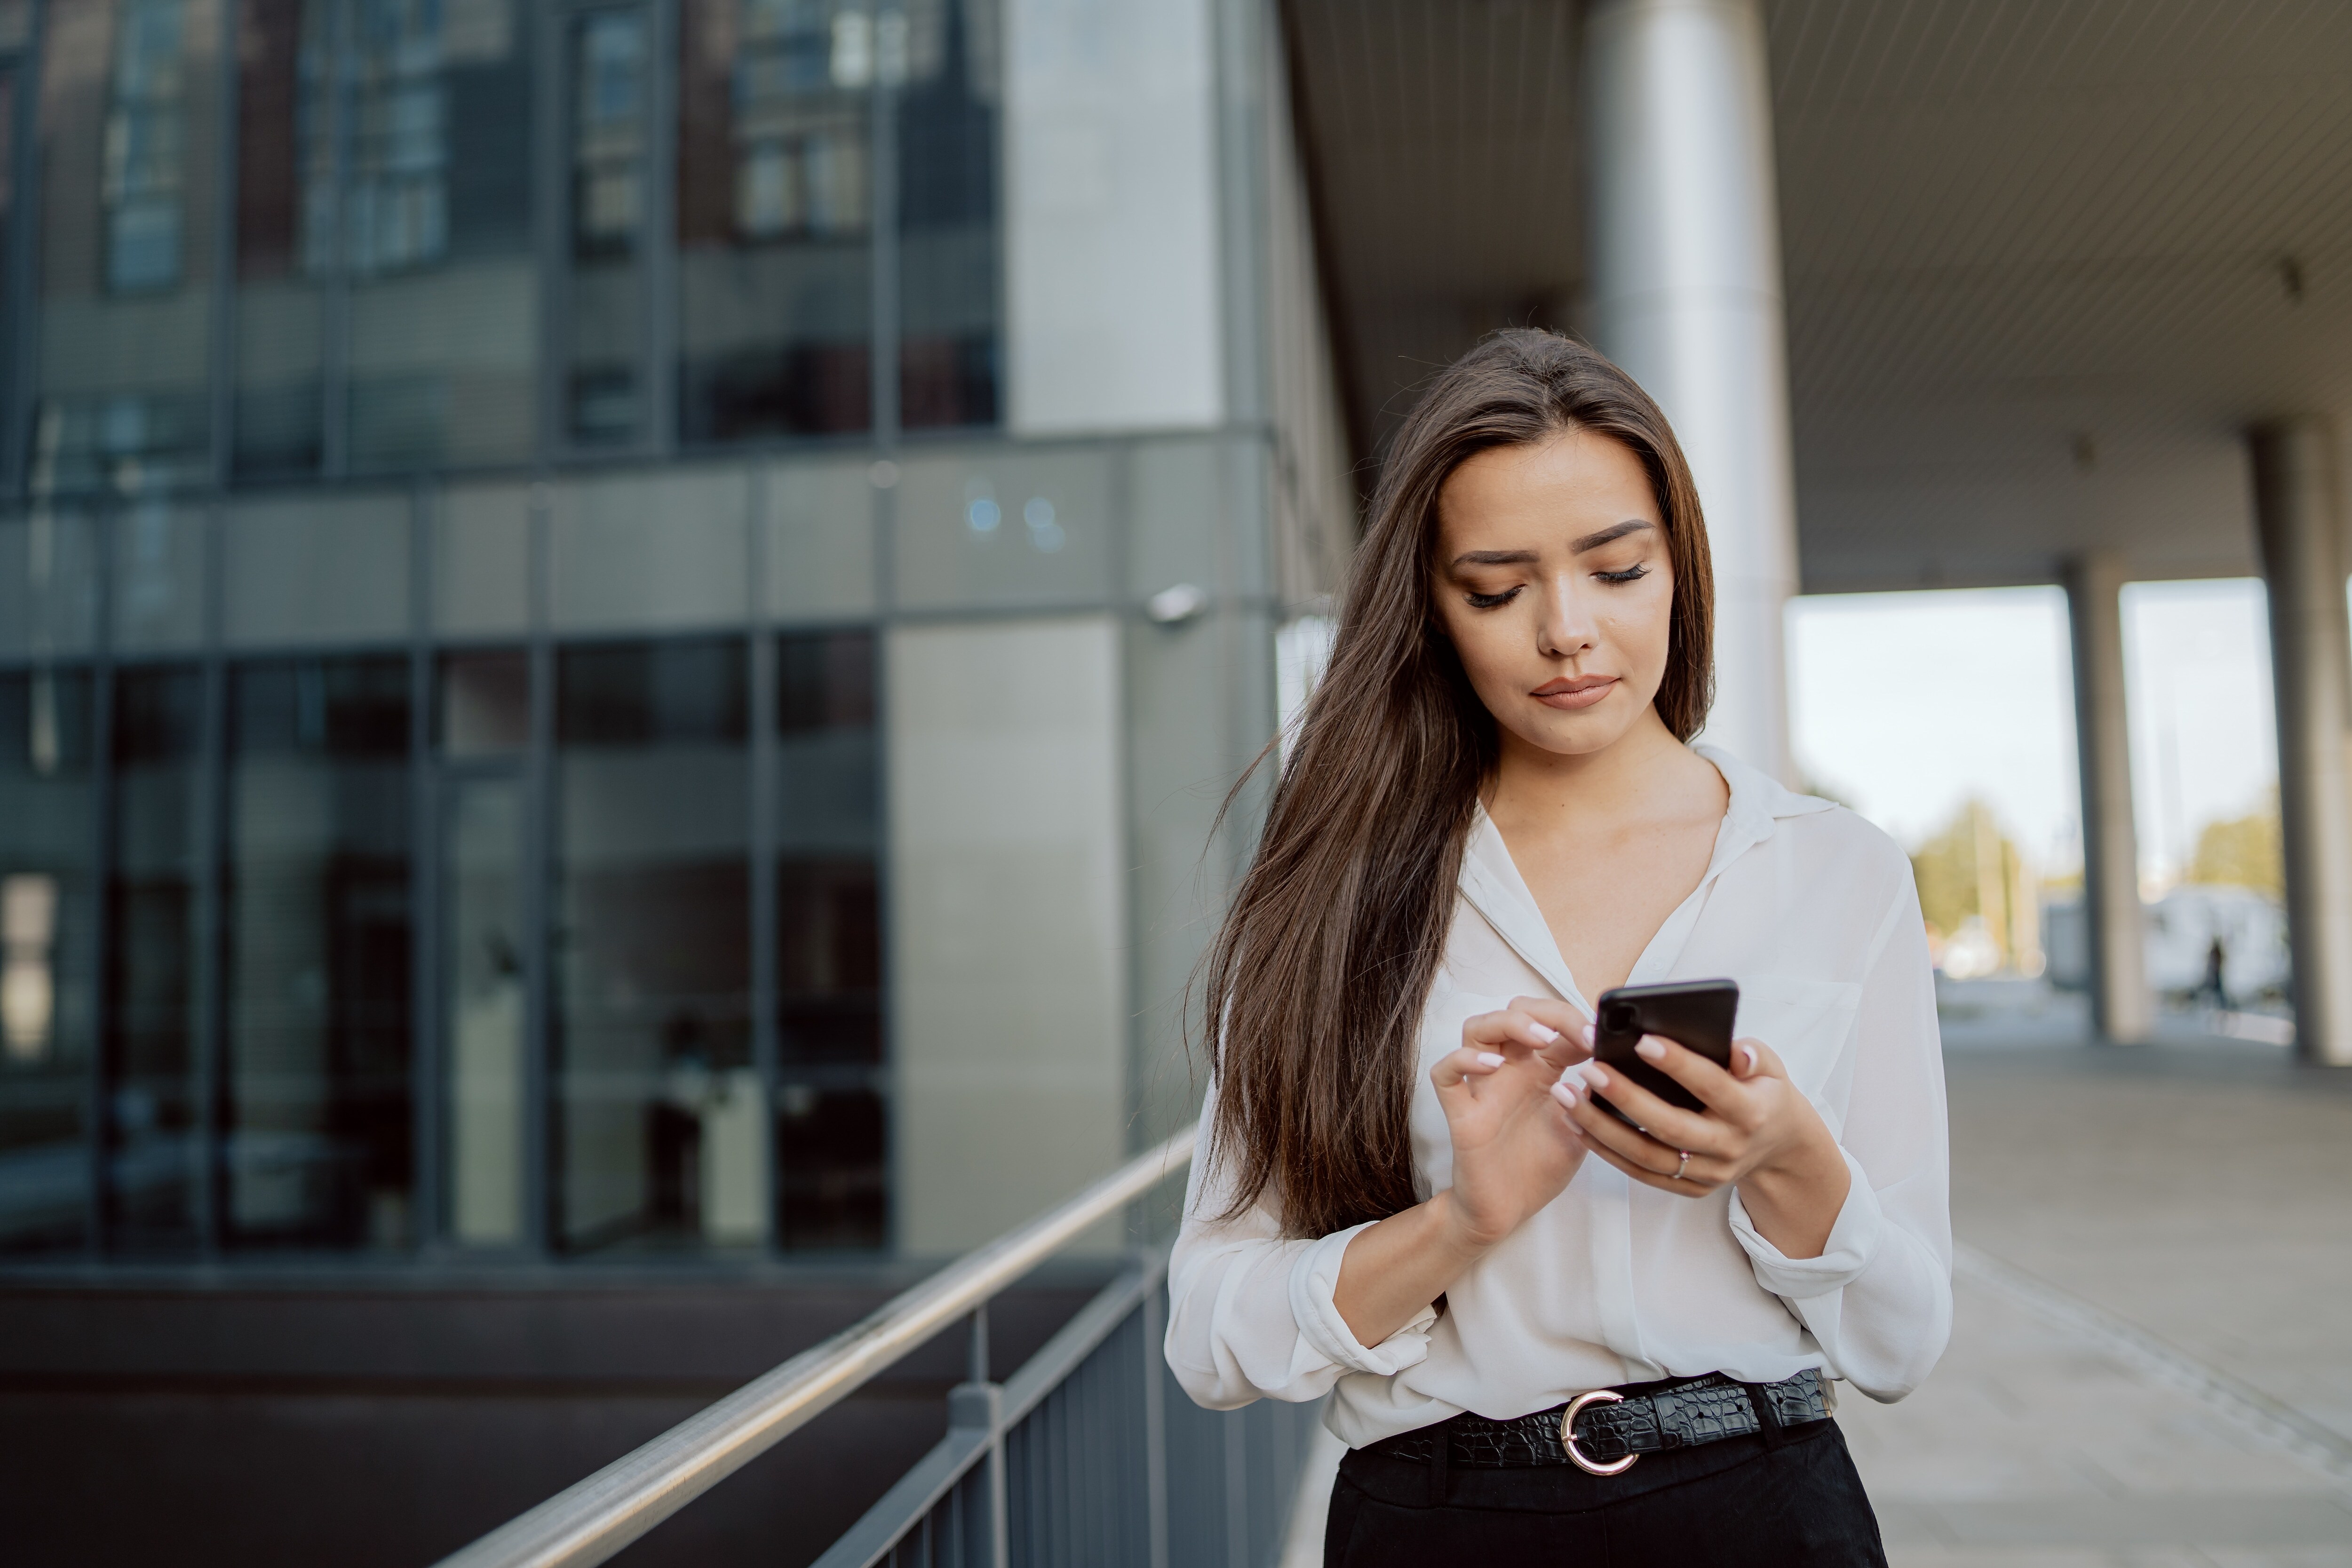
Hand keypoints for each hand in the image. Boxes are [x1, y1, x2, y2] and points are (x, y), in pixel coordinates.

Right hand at [1431, 998, 1590, 1252]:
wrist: (1507, 1212)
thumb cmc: (1539, 1168)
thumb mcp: (1581, 1130)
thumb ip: (1595, 1101)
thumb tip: (1618, 1069)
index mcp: (1540, 1071)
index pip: (1555, 1025)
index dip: (1580, 1022)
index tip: (1605, 1038)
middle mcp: (1509, 1071)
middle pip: (1515, 1012)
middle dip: (1549, 1012)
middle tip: (1580, 1034)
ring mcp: (1483, 1088)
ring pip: (1477, 1028)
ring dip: (1510, 1023)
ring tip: (1541, 1038)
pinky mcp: (1461, 1113)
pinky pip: (1445, 1074)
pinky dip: (1464, 1060)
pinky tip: (1493, 1065)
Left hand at [1549, 1035, 1850, 1257]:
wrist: (1778, 1146)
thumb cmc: (1763, 1092)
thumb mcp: (1772, 1068)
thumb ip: (1754, 1055)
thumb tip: (1737, 1052)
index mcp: (1751, 1112)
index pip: (1711, 1085)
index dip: (1678, 1064)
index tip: (1641, 1040)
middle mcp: (1729, 1147)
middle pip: (1670, 1127)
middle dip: (1626, 1098)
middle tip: (1589, 1069)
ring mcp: (1709, 1173)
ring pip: (1647, 1155)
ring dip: (1602, 1128)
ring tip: (1567, 1097)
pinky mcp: (1691, 1189)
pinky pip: (1642, 1173)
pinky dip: (1607, 1151)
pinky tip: (1578, 1125)